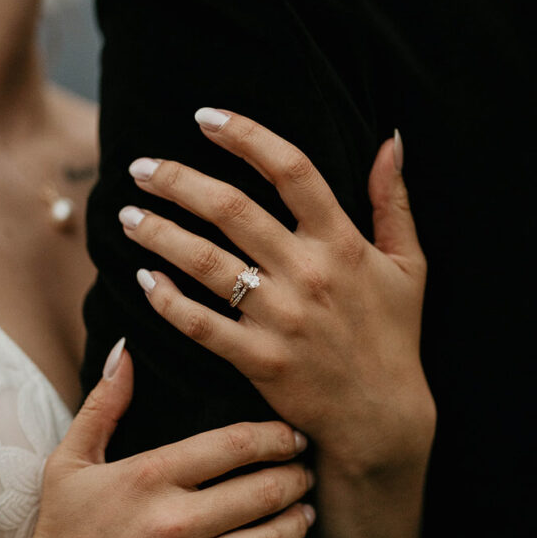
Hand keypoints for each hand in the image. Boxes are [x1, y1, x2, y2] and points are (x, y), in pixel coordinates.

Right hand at [7, 342, 314, 537]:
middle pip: (264, 488)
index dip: (277, 436)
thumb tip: (126, 349)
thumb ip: (105, 403)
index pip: (236, 444)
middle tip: (307, 471)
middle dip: (297, 476)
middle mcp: (175, 522)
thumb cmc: (61, 530)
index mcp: (151, 476)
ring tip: (307, 511)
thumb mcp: (71, 460)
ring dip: (299, 521)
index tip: (293, 436)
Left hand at [120, 110, 434, 475]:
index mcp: (342, 242)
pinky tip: (143, 279)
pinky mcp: (259, 360)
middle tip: (141, 167)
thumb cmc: (394, 336)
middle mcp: (308, 273)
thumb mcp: (408, 265)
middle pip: (230, 208)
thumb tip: (391, 141)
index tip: (206, 117)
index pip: (291, 170)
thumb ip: (395, 201)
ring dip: (158, 233)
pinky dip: (166, 300)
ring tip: (128, 215)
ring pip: (204, 262)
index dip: (246, 136)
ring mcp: (281, 318)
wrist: (382, 419)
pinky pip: (199, 324)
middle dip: (177, 180)